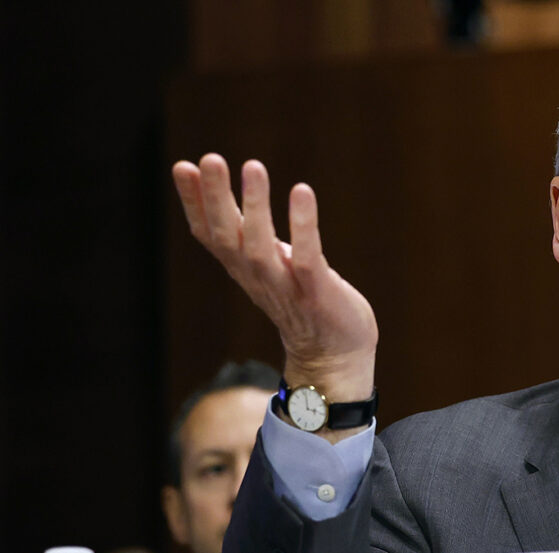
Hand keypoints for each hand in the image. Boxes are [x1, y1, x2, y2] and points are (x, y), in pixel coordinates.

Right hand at [172, 154, 376, 415]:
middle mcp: (257, 276)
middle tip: (210, 159)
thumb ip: (247, 232)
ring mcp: (287, 287)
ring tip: (252, 166)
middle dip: (215, 198)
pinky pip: (307, 259)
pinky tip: (302, 192)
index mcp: (243, 267)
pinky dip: (303, 226)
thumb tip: (223, 196)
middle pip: (227, 236)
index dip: (194, 203)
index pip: (209, 234)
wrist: (334, 355)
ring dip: (255, 207)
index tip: (183, 166)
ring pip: (261, 247)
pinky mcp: (318, 294)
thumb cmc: (302, 297)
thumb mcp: (268, 262)